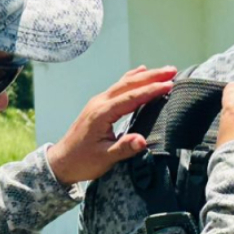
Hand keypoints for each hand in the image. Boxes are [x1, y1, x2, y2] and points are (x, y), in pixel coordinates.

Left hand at [47, 66, 177, 184]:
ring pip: (124, 83)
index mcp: (102, 113)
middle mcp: (99, 103)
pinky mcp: (98, 106)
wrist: (61, 162)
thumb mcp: (104, 159)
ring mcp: (98, 102)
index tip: (169, 85)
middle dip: (152, 76)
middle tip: (172, 71)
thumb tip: (142, 141)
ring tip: (164, 71)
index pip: (131, 97)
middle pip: (129, 84)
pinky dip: (132, 79)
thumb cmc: (82, 162)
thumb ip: (124, 148)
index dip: (151, 90)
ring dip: (145, 76)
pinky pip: (118, 87)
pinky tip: (140, 72)